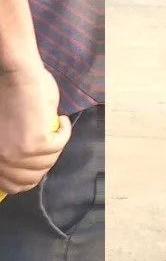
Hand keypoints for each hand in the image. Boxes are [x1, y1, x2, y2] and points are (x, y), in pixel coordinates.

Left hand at [0, 61, 69, 192]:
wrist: (18, 75)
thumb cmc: (9, 95)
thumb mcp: (4, 132)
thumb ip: (11, 151)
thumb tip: (26, 166)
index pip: (13, 185)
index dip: (28, 179)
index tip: (37, 168)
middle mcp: (4, 158)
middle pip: (32, 178)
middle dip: (45, 162)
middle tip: (50, 144)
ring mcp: (20, 153)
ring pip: (48, 162)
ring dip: (55, 145)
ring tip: (55, 128)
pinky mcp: (37, 143)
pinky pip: (59, 146)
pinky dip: (64, 133)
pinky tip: (62, 121)